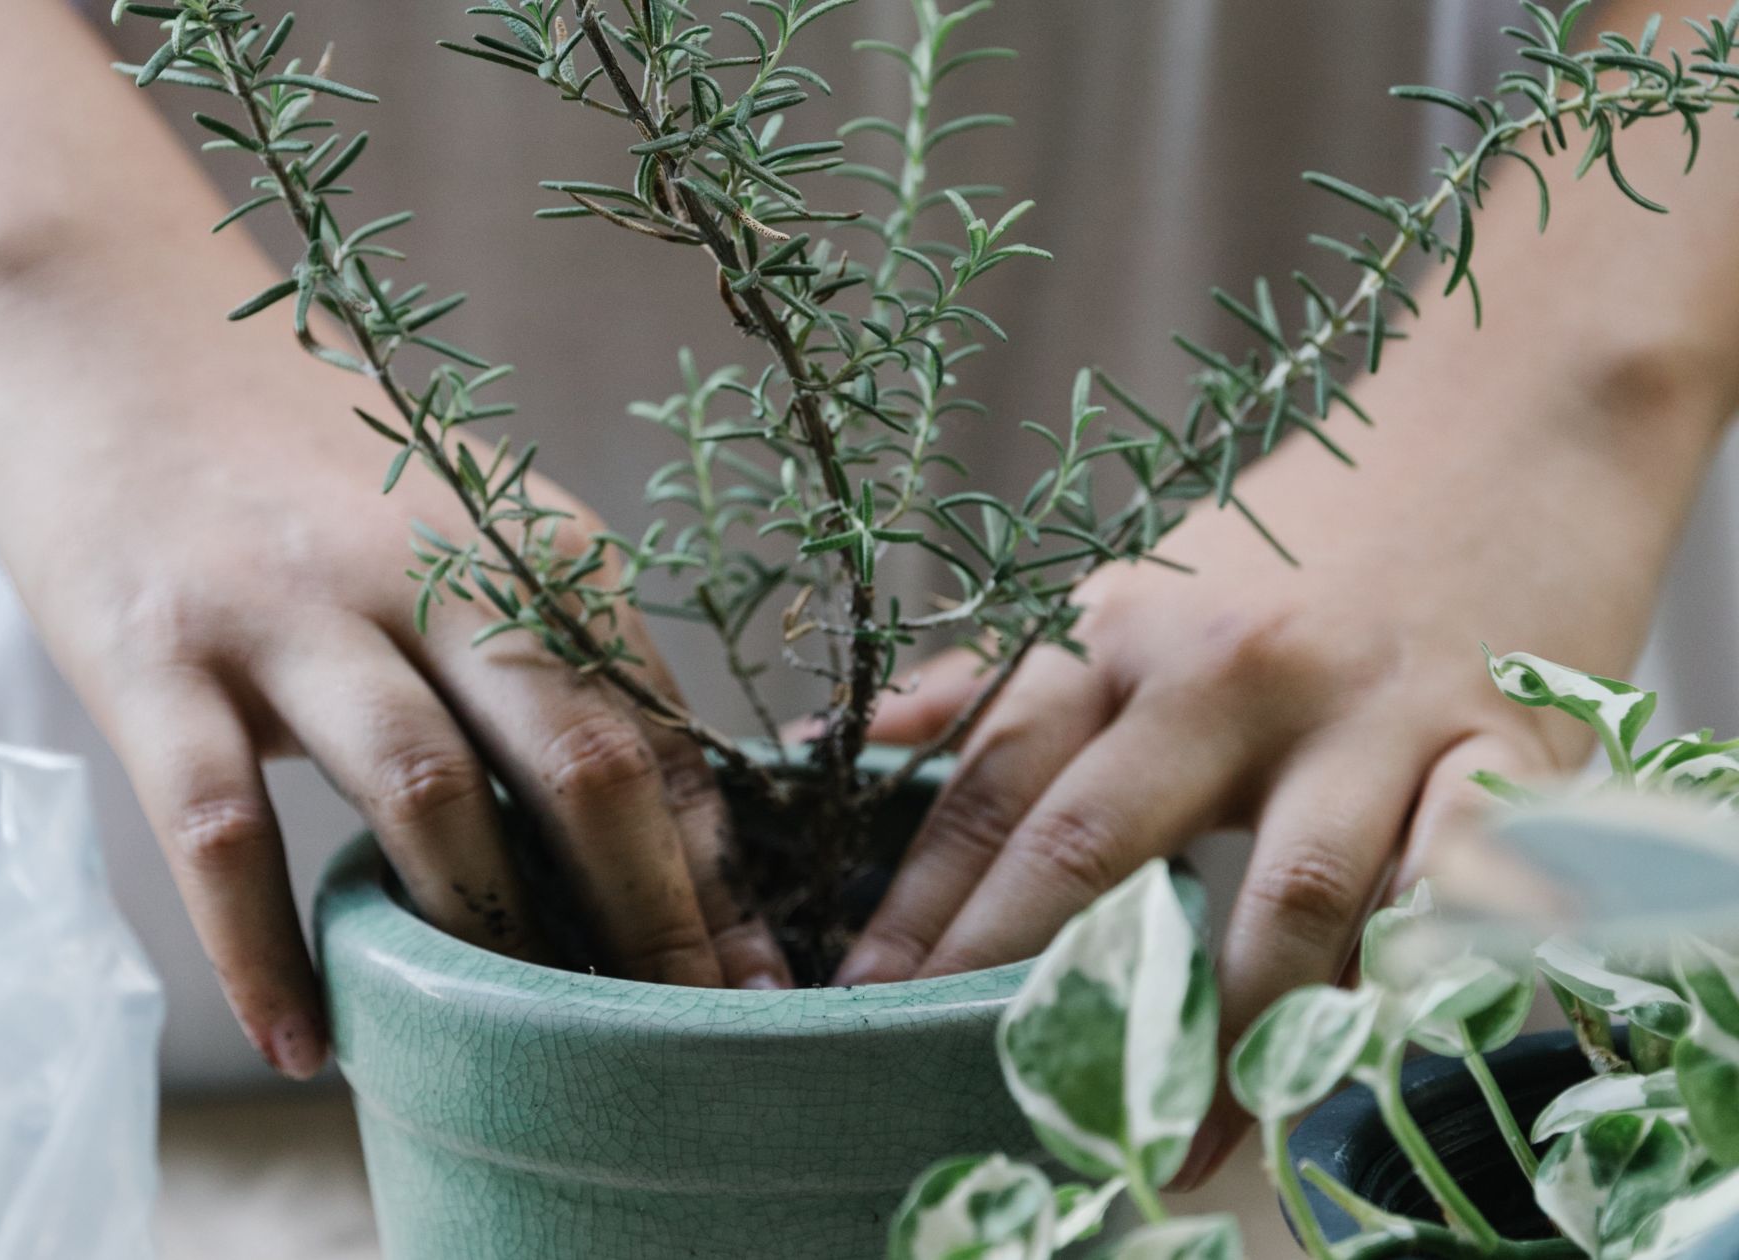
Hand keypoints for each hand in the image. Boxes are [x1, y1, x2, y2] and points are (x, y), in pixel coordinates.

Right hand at [0, 259, 789, 1079]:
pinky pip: (222, 829)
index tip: (763, 991)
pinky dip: (265, 954)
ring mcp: (290, 606)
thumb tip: (653, 819)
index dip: (721, 876)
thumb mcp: (456, 528)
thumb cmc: (297, 457)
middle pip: (581, 762)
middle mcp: (430, 568)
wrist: (101, 315)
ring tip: (516, 1066)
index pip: (659, 731)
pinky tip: (304, 1048)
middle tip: (688, 1055)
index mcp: (528, 544)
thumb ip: (543, 647)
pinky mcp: (156, 650)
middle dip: (651, 924)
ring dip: (483, 943)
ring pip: (426, 795)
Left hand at [834, 336, 1719, 1177]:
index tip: (863, 996)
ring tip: (1173, 1140)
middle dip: (1025, 976)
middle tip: (974, 1084)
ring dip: (1224, 1039)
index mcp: (1120, 631)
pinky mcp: (1502, 752)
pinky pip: (1447, 893)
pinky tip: (1354, 1059)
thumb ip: (996, 678)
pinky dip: (1405, 983)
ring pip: (1284, 903)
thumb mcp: (1129, 589)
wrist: (1502, 438)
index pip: (994, 786)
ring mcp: (1370, 715)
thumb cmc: (1296, 539)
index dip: (921, 902)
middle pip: (1100, 842)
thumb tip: (848, 743)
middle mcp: (1232, 671)